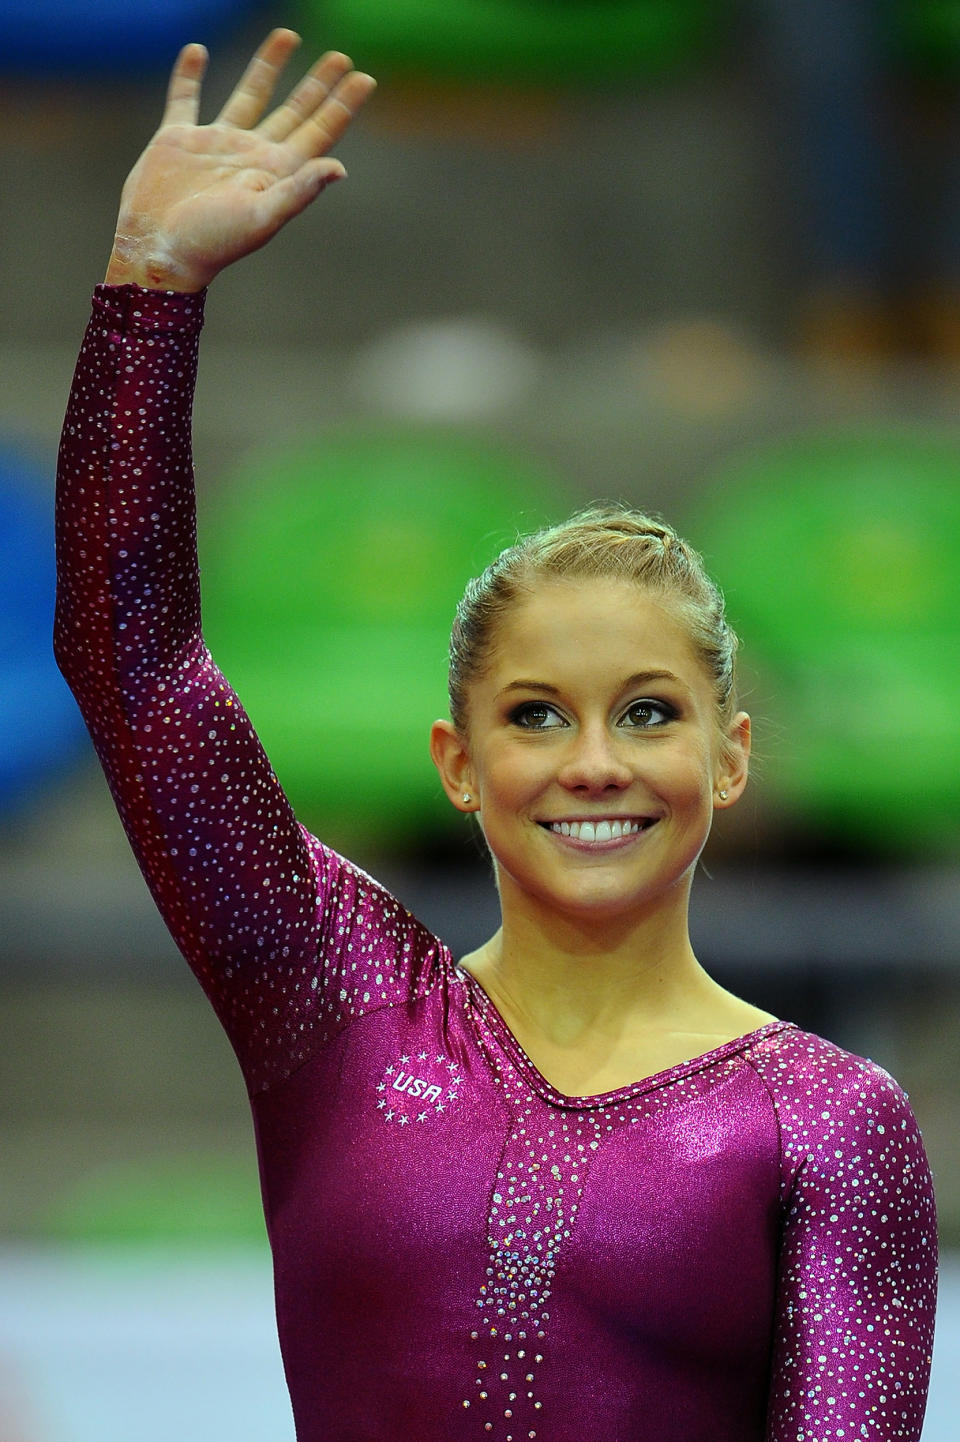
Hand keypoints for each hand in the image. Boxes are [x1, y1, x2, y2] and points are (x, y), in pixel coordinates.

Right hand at [105, 28, 375, 291]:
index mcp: (276, 173)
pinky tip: (197, 52)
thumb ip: (299, 192)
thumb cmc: (213, 243)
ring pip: (249, 95)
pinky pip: (185, 98)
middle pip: (294, 111)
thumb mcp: (261, 218)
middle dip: (317, 85)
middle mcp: (251, 155)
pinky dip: (189, 75)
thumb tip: (339, 169)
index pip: (318, 133)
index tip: (364, 78)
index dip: (342, 106)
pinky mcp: (177, 140)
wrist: (159, 252)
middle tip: (340, 56)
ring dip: (268, 66)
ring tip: (288, 36)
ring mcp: (216, 146)